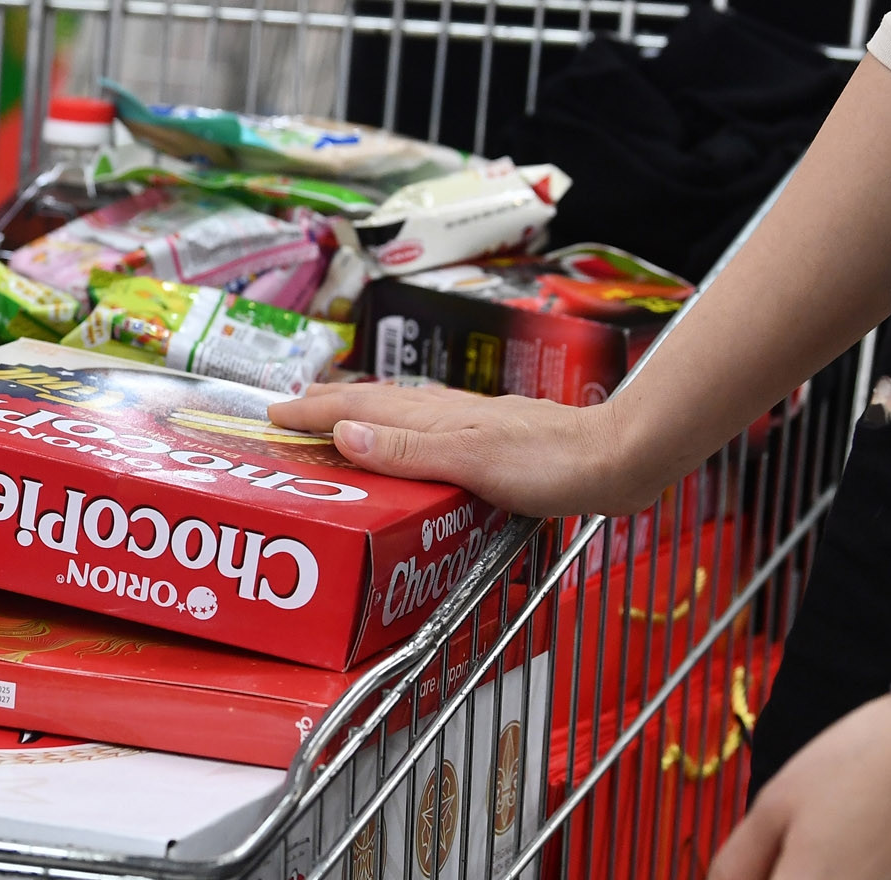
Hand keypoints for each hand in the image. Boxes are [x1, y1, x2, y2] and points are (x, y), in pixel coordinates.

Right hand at [266, 383, 661, 516]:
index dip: (314, 410)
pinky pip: (426, 427)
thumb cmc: (552, 464)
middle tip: (289, 410)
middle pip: (375, 404)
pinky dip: (397, 429)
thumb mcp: (472, 461)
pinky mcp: (492, 439)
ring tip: (334, 418)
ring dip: (360, 414)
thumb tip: (344, 432)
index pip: (358, 410)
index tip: (273, 413)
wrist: (617, 459)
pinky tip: (408, 439)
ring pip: (400, 412)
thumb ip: (409, 450)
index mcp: (436, 418)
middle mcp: (448, 414)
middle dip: (328, 404)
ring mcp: (471, 423)